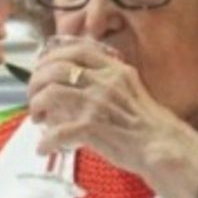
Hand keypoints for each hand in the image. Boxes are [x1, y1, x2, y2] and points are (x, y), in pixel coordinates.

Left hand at [25, 39, 197, 181]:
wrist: (164, 147)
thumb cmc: (146, 123)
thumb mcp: (128, 90)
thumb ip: (104, 82)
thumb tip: (72, 84)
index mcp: (115, 70)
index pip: (77, 50)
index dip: (52, 56)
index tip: (42, 68)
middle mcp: (106, 82)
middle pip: (57, 68)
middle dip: (37, 81)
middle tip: (33, 96)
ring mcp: (100, 104)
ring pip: (53, 93)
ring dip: (36, 105)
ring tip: (36, 118)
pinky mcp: (96, 129)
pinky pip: (59, 131)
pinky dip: (46, 140)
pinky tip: (43, 148)